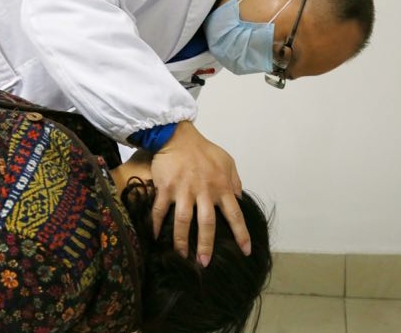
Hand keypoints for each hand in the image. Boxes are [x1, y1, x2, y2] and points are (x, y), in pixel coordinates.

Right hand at [150, 120, 250, 265]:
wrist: (177, 136)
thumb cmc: (203, 150)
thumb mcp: (227, 161)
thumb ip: (234, 181)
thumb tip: (240, 199)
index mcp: (221, 186)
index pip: (234, 214)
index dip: (241, 234)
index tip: (245, 251)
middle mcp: (203, 191)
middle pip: (207, 224)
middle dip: (206, 245)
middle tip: (204, 263)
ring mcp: (183, 190)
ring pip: (183, 221)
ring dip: (181, 241)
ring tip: (181, 256)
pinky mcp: (165, 188)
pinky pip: (160, 210)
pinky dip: (156, 225)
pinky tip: (155, 236)